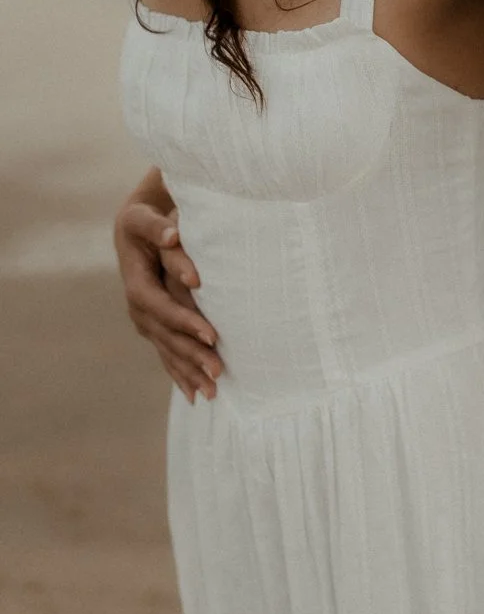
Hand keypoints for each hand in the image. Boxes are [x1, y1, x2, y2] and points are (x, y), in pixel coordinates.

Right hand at [113, 174, 221, 402]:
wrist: (138, 226)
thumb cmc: (150, 218)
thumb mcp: (147, 217)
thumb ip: (160, 228)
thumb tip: (174, 237)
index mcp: (135, 279)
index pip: (158, 305)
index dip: (182, 320)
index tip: (211, 334)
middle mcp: (137, 304)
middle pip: (163, 334)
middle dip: (191, 354)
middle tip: (218, 371)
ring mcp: (144, 318)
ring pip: (166, 349)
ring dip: (188, 371)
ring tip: (213, 391)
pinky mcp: (154, 326)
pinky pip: (166, 353)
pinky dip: (180, 374)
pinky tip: (195, 396)